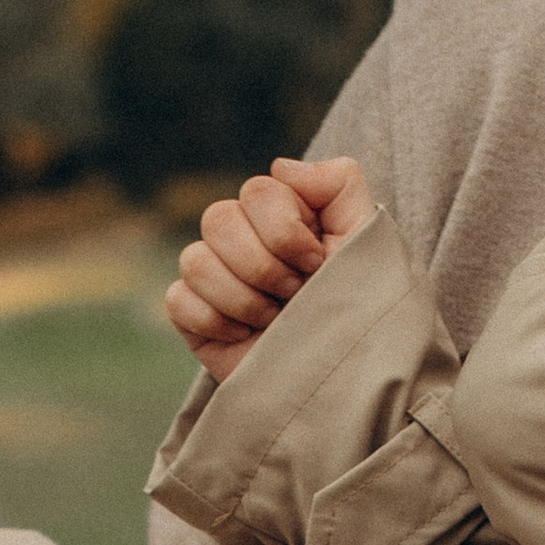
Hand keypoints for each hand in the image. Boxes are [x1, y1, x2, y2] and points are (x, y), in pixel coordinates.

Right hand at [168, 157, 376, 378]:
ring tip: (276, 321)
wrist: (345, 378)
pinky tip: (246, 338)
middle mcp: (242, 237)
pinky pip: (179, 299)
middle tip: (296, 295)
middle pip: (219, 219)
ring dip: (245, 299)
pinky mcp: (194, 316)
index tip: (318, 264)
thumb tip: (281, 166)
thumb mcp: (366, 239)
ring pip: (196, 259)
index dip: (286, 231)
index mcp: (281, 213)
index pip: (258, 191)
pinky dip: (216, 322)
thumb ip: (338, 184)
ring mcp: (214, 276)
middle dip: (265, 267)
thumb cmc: (360, 306)